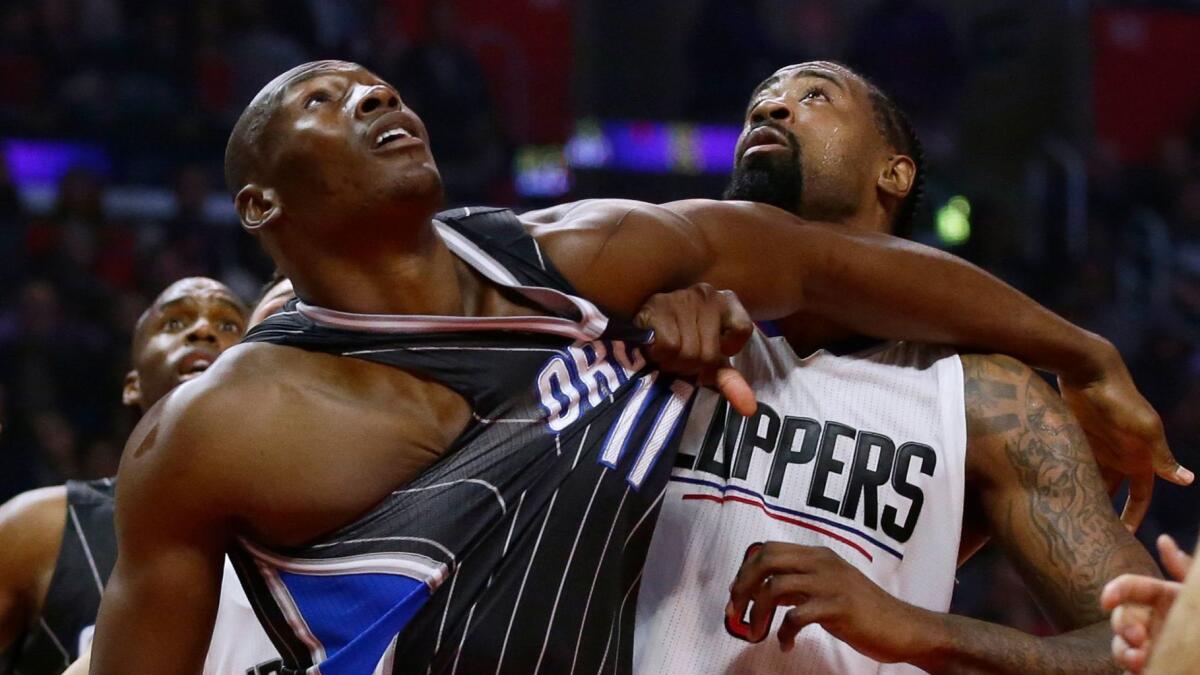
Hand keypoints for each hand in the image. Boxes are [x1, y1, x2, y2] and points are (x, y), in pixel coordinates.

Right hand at [635, 283, 755, 415]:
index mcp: (727, 301)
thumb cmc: (684, 341)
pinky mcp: (656, 305)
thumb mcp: (711, 360)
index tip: (714, 349)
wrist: (646, 325)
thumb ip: (730, 382)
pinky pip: (667, 346)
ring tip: (667, 355)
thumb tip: (749, 409)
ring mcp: (681, 298)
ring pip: (687, 352)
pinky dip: (660, 356)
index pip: (743, 329)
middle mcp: (706, 294)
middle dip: (693, 366)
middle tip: (681, 359)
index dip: (726, 348)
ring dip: (674, 364)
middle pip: (710, 353)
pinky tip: (656, 349)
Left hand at [725, 542, 928, 662]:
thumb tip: (761, 591)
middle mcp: (822, 562)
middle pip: (766, 560)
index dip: (745, 572)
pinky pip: (797, 616)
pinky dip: (784, 633)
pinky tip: (787, 645)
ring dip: (758, 613)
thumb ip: (798, 585)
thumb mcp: (827, 588)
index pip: (768, 550)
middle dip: (743, 586)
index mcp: (818, 555)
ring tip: (756, 633)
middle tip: (736, 612)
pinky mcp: (839, 607)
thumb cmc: (863, 612)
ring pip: (775, 586)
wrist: (903, 628)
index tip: (736, 597)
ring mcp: (831, 583)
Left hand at [1058, 345, 1191, 529]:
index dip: (1134, 517)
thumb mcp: (1144, 428)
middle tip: (1091, 538)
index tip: (1124, 540)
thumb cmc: (1121, 399)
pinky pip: (1070, 466)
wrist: (1089, 370)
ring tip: (1067, 523)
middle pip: (1112, 494)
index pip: (1140, 497)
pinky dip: (1064, 480)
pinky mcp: (1073, 440)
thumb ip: (1161, 456)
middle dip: (1105, 514)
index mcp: (1140, 458)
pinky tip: (1049, 499)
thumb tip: (1187, 480)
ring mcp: (1095, 448)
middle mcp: (1119, 456)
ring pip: (1089, 482)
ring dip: (1082, 498)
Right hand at [1101, 535, 1193, 672]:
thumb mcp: (1198, 593)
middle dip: (1122, 627)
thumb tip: (1163, 539)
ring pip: (1121, 647)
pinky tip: (1144, 672)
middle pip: (1120, 618)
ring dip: (1124, 653)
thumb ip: (1184, 569)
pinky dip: (1132, 672)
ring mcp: (1150, 647)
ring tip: (1139, 661)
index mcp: (1162, 598)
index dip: (1115, 591)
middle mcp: (1152, 621)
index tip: (1106, 601)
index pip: (1129, 587)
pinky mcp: (1152, 668)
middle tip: (1137, 638)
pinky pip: (1131, 671)